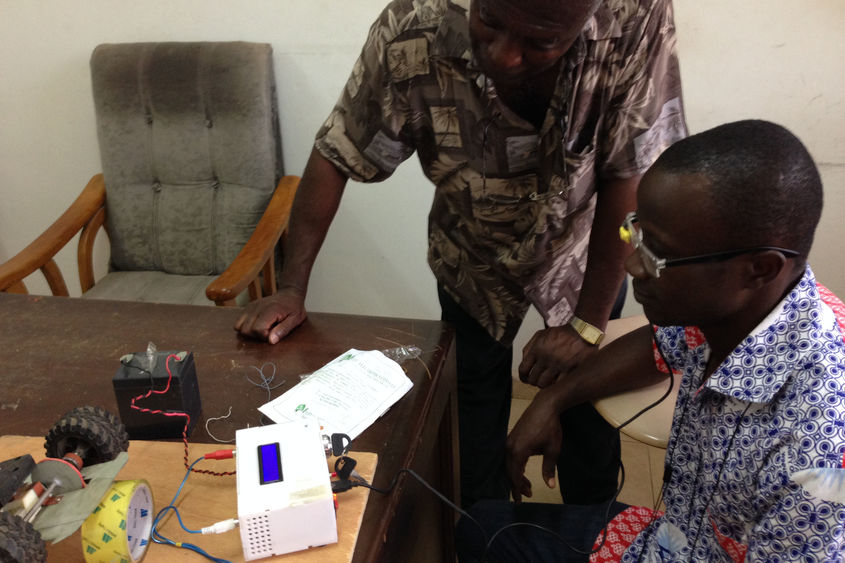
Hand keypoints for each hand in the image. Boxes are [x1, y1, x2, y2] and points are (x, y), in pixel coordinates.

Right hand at [234, 285, 306, 343]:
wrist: (289, 294)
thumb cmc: (294, 308)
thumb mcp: (295, 320)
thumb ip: (283, 330)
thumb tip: (271, 341)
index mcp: (270, 310)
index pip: (257, 330)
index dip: (265, 336)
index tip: (274, 333)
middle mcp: (257, 307)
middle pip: (246, 330)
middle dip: (256, 336)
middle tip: (268, 332)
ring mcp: (251, 307)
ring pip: (238, 327)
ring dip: (249, 332)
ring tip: (262, 329)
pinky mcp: (248, 307)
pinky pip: (239, 322)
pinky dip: (245, 326)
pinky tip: (257, 325)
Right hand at [506, 387, 562, 502]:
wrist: (545, 405)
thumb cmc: (550, 427)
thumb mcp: (553, 449)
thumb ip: (549, 468)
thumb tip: (550, 486)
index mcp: (518, 451)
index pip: (514, 476)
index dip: (517, 490)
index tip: (520, 501)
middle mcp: (510, 446)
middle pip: (509, 471)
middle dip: (516, 485)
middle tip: (527, 495)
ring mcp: (509, 440)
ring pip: (509, 464)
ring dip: (517, 475)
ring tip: (528, 486)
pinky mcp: (512, 437)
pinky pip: (510, 456)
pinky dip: (515, 466)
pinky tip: (523, 470)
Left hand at [519, 325, 597, 387]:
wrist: (582, 331)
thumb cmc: (561, 333)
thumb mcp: (540, 334)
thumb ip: (529, 347)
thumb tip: (523, 361)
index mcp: (536, 349)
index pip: (523, 369)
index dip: (523, 377)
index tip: (525, 379)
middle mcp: (545, 358)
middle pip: (533, 379)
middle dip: (533, 381)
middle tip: (537, 381)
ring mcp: (557, 364)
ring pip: (543, 384)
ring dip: (543, 385)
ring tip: (547, 382)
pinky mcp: (569, 369)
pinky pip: (558, 384)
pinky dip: (556, 385)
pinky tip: (557, 382)